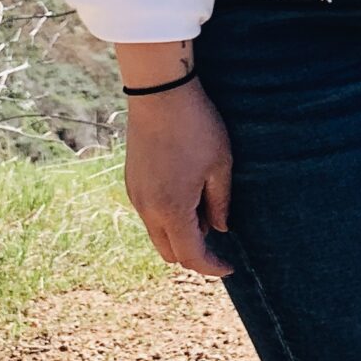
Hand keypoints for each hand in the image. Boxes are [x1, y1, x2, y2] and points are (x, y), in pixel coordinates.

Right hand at [117, 44, 232, 276]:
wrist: (159, 93)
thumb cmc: (196, 126)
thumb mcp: (220, 164)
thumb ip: (220, 202)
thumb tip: (220, 229)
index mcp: (171, 209)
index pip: (190, 256)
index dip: (211, 267)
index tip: (229, 266)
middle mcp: (147, 209)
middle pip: (169, 252)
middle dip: (194, 253)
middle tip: (218, 236)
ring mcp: (135, 195)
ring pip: (157, 234)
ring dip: (180, 233)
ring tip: (205, 207)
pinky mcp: (131, 181)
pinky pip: (149, 214)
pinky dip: (167, 217)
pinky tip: (186, 193)